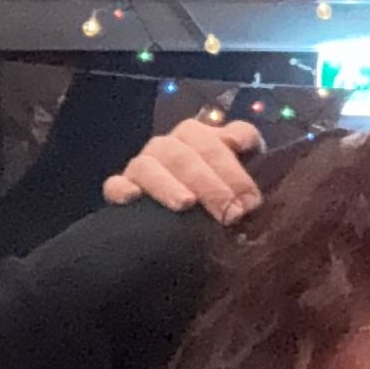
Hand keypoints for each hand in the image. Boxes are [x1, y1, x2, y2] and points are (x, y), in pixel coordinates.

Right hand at [102, 117, 264, 221]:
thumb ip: (247, 192)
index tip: (253, 192)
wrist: (175, 234)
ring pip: (152, 164)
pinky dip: (123, 188)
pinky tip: (133, 198)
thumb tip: (253, 204)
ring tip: (186, 204)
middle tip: (231, 213)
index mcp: (214, 141)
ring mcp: (146, 163)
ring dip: (170, 183)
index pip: (236, 134)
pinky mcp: (121, 185)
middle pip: (192, 152)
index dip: (246, 159)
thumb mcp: (238, 198)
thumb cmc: (215, 208)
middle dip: (215, 183)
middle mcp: (176, 144)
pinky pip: (116, 183)